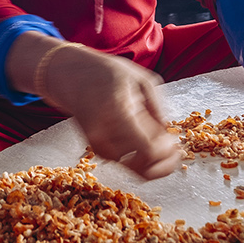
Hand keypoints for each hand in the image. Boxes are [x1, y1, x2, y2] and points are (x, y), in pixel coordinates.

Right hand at [6, 35, 182, 178]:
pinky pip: (124, 164)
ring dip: (152, 161)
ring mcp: (97, 143)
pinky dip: (138, 159)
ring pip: (135, 169)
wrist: (70, 75)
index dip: (167, 152)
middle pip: (143, 167)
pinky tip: (144, 141)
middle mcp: (104, 132)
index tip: (173, 140)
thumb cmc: (108, 73)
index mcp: (118, 110)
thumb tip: (168, 137)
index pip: (148, 149)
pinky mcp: (94, 148)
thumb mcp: (142, 81)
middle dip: (163, 162)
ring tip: (159, 141)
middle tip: (173, 149)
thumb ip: (158, 109)